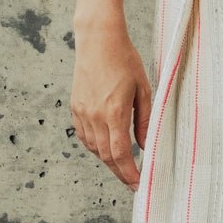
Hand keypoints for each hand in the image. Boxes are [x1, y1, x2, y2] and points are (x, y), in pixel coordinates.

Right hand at [71, 23, 153, 189]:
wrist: (98, 39)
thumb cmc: (124, 59)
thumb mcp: (144, 88)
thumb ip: (146, 120)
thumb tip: (147, 144)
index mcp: (114, 112)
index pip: (120, 154)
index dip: (129, 173)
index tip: (138, 184)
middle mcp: (95, 115)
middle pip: (106, 156)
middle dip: (120, 172)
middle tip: (132, 181)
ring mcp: (83, 112)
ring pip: (94, 148)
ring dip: (108, 160)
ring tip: (122, 165)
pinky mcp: (76, 107)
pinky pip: (84, 136)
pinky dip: (95, 146)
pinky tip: (105, 147)